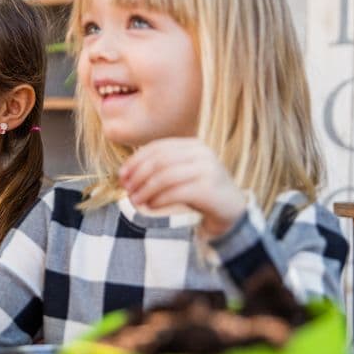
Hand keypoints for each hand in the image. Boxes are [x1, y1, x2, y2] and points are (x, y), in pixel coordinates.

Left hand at [119, 138, 246, 236]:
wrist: (231, 209)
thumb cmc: (200, 191)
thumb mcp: (180, 174)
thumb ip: (159, 169)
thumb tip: (126, 175)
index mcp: (192, 145)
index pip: (157, 147)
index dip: (136, 160)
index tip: (122, 176)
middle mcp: (201, 153)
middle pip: (159, 160)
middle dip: (138, 175)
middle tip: (127, 190)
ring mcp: (207, 169)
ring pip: (165, 176)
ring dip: (145, 189)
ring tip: (136, 200)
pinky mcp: (209, 188)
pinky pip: (176, 192)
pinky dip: (159, 199)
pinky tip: (151, 206)